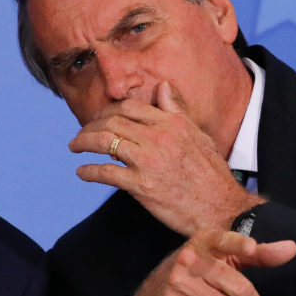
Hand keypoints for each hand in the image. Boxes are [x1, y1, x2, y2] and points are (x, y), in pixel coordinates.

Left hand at [69, 81, 263, 235]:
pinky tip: (82, 172)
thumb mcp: (198, 135)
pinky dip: (89, 171)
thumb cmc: (211, 174)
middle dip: (90, 126)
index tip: (98, 118)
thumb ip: (175, 111)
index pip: (129, 107)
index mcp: (171, 123)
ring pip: (104, 142)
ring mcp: (148, 161)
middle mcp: (158, 138)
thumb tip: (162, 87)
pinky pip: (106, 173)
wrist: (221, 208)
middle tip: (81, 134)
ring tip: (75, 147)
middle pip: (111, 122)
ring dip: (83, 143)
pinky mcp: (141, 186)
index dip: (108, 111)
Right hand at [118, 229, 295, 295]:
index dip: (240, 246)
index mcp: (205, 240)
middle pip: (238, 287)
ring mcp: (178, 280)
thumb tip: (292, 247)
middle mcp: (190, 256)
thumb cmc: (201, 273)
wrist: (156, 295)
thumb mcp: (226, 259)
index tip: (253, 249)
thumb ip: (259, 255)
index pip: (225, 240)